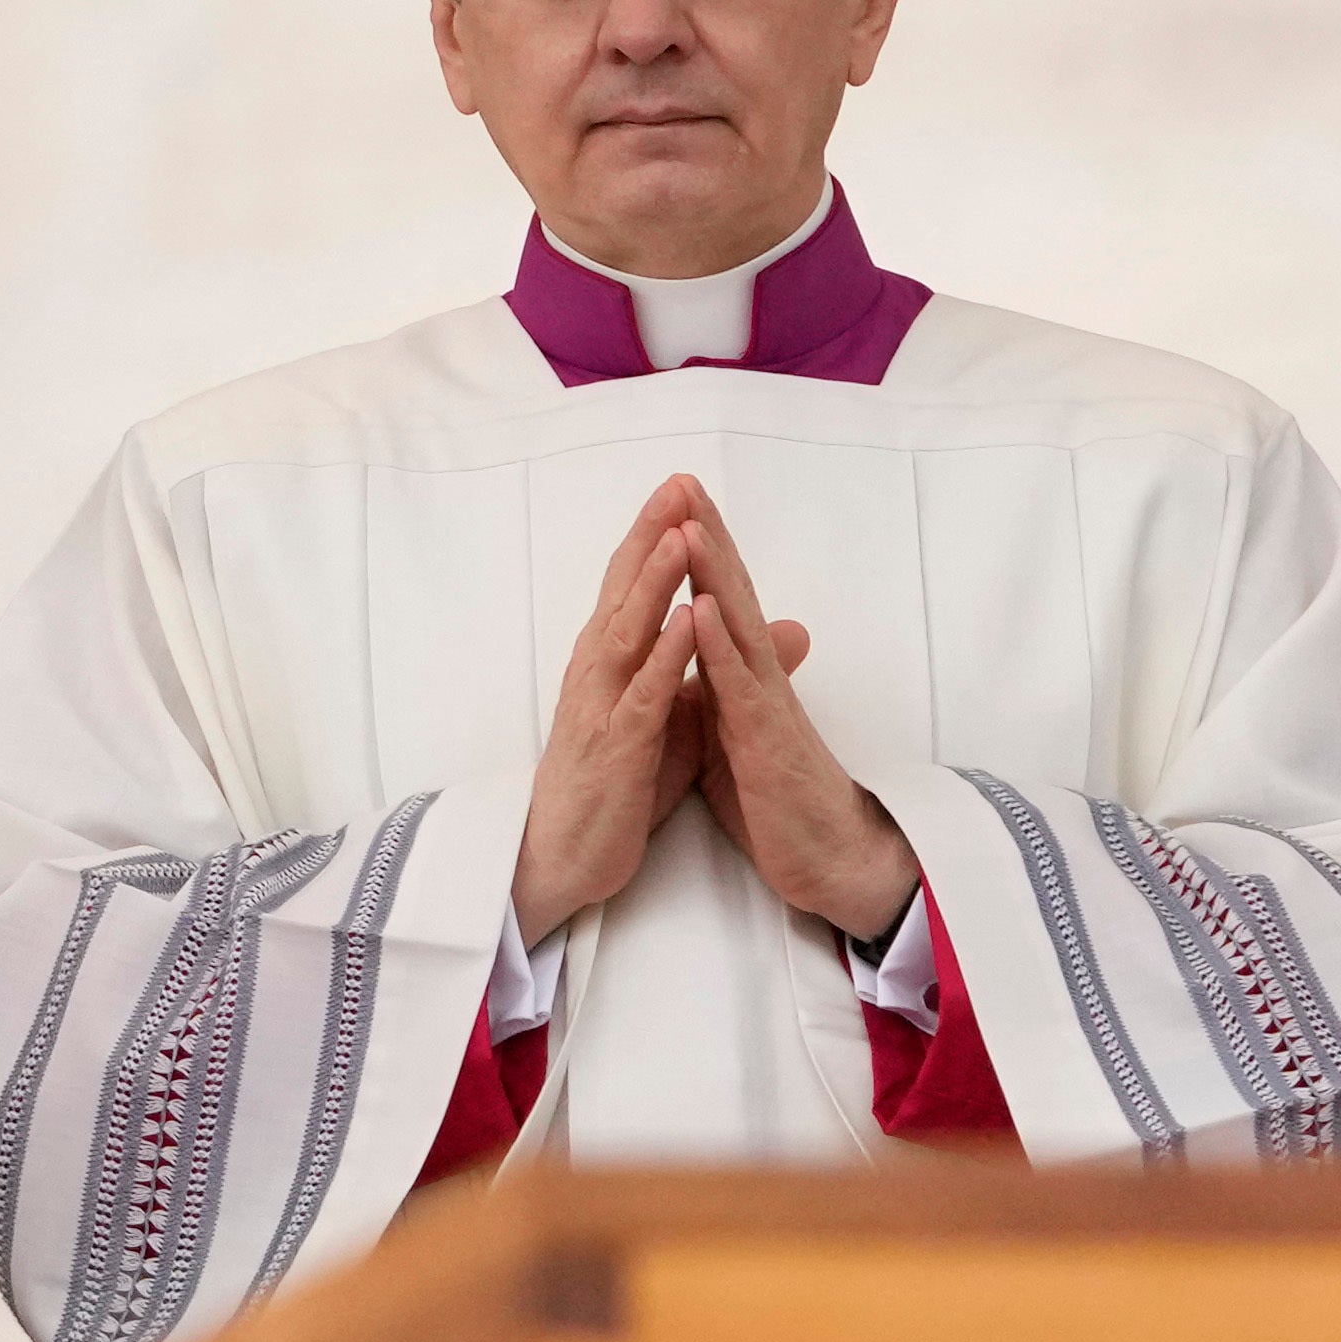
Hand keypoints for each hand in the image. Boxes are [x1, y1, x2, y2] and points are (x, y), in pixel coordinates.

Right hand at [509, 481, 721, 943]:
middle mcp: (597, 673)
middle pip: (623, 591)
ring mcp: (601, 708)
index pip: (631, 586)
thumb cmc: (619, 785)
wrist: (564, 857)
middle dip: (652, 537)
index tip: (684, 489)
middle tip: (678, 484)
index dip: (656, 536)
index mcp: (610, 662)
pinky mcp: (615, 750)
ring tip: (682, 535)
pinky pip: (642, 696)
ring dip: (655, 582)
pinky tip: (685, 621)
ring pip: (628, 631)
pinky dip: (665, 656)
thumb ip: (714, 671)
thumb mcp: (679, 721)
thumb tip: (776, 630)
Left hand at [667, 499, 917, 951]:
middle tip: (684, 481)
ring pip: (737, 627)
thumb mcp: (735, 739)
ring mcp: (766, 705)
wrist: (830, 859)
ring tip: (690, 521)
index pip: (722, 601)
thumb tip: (697, 665)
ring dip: (712, 573)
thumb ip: (720, 696)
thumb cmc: (780, 801)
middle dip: (707, 537)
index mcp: (746, 679)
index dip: (700, 552)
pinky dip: (717, 643)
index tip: (675, 503)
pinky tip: (701, 606)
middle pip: (732, 594)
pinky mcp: (765, 741)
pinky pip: (739, 686)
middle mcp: (759, 679)